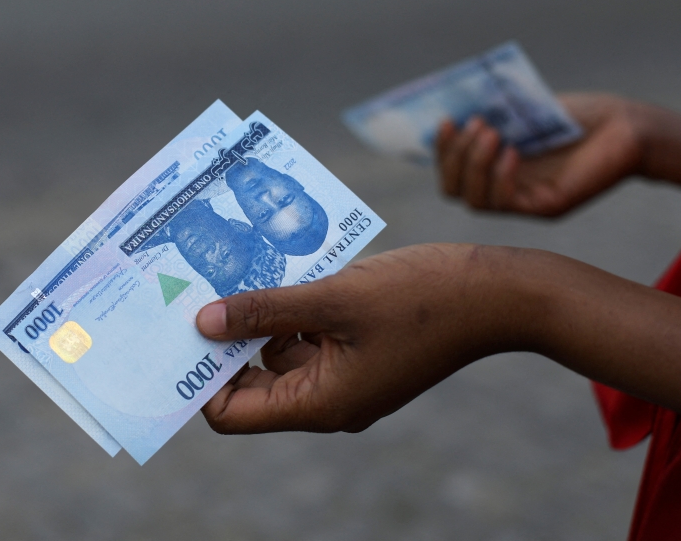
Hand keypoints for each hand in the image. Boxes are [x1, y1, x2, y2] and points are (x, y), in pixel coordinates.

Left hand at [194, 244, 528, 434]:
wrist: (501, 292)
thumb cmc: (422, 297)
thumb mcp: (333, 297)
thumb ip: (265, 310)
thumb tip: (202, 323)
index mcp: (320, 403)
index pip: (233, 411)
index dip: (202, 378)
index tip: (179, 333)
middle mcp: (328, 399)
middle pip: (252, 381)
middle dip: (225, 339)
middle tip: (196, 290)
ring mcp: (346, 375)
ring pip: (278, 351)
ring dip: (259, 314)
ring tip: (238, 268)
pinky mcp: (360, 350)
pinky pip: (308, 334)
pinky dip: (291, 307)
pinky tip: (283, 268)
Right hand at [436, 92, 643, 216]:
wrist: (627, 126)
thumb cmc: (579, 116)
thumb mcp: (524, 111)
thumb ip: (490, 116)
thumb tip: (450, 111)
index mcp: (494, 167)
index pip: (450, 172)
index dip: (441, 150)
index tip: (446, 120)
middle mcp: (505, 188)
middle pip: (454, 189)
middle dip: (453, 157)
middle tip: (476, 125)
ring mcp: (524, 201)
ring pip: (474, 200)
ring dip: (474, 165)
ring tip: (492, 133)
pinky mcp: (546, 206)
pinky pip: (506, 203)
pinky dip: (500, 177)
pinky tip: (514, 151)